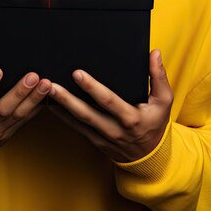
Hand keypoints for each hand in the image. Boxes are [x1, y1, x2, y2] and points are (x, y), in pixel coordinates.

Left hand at [49, 49, 172, 162]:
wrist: (150, 157)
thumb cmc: (155, 123)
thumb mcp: (164, 100)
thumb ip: (159, 76)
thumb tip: (154, 53)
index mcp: (131, 118)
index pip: (108, 101)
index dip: (92, 88)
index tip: (77, 74)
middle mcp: (115, 129)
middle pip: (87, 113)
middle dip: (68, 99)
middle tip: (52, 84)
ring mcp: (103, 137)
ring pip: (78, 122)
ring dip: (61, 107)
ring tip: (46, 92)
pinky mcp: (95, 141)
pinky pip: (77, 128)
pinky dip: (63, 117)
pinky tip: (51, 105)